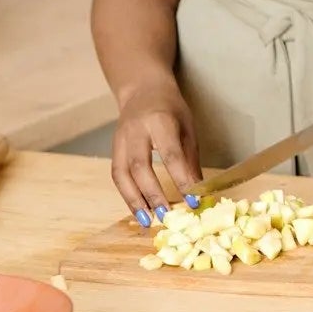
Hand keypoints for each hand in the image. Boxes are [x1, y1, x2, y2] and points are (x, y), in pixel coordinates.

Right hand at [110, 83, 200, 224]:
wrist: (142, 90)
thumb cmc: (171, 109)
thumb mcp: (188, 127)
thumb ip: (190, 159)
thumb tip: (199, 190)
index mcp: (160, 121)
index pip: (170, 154)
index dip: (181, 179)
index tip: (193, 200)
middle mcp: (135, 131)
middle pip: (140, 167)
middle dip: (152, 194)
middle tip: (166, 216)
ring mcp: (120, 140)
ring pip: (122, 174)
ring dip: (134, 200)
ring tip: (147, 221)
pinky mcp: (113, 148)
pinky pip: (117, 175)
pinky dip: (126, 195)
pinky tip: (138, 209)